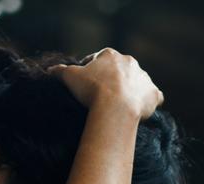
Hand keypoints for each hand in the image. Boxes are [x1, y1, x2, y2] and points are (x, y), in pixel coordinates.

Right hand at [47, 47, 163, 119]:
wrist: (115, 108)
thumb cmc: (92, 90)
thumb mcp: (70, 78)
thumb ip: (60, 71)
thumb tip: (50, 70)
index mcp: (110, 55)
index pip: (98, 58)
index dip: (90, 69)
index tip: (84, 81)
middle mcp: (130, 62)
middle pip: (119, 69)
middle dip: (111, 79)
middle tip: (100, 94)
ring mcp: (143, 78)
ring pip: (137, 81)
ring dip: (130, 89)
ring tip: (118, 105)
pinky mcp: (153, 95)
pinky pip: (153, 97)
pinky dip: (147, 101)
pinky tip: (140, 109)